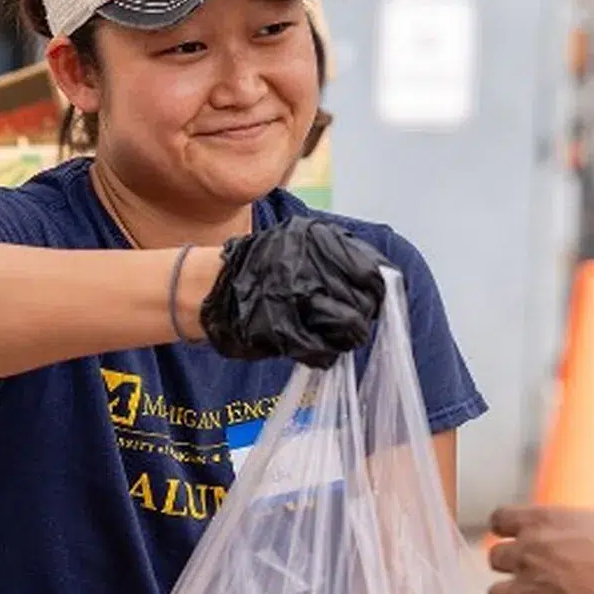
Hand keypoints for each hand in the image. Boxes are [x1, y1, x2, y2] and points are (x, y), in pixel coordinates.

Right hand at [200, 217, 389, 368]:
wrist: (212, 287)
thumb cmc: (264, 266)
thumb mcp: (302, 242)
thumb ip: (340, 256)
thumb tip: (380, 282)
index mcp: (318, 239)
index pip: (372, 272)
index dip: (375, 292)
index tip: (368, 300)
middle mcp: (310, 264)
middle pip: (363, 303)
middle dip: (360, 317)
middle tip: (347, 322)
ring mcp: (295, 297)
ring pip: (349, 328)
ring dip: (345, 338)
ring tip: (331, 335)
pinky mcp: (282, 330)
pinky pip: (323, 351)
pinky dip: (323, 354)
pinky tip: (313, 348)